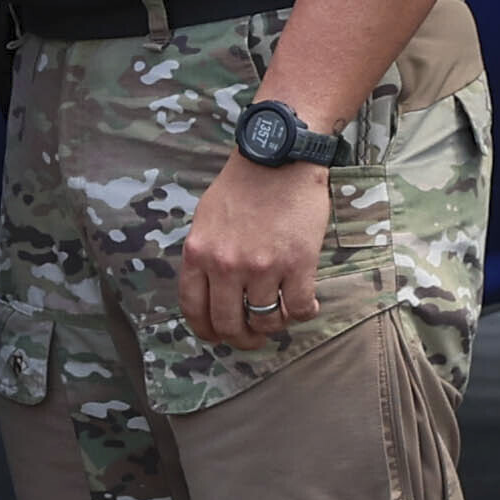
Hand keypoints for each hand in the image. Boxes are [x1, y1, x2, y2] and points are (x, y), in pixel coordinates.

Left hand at [177, 146, 333, 353]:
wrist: (280, 159)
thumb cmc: (242, 186)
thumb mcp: (206, 220)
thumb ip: (204, 256)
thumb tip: (209, 293)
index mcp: (198, 254)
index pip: (194, 310)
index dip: (207, 331)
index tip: (219, 336)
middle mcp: (225, 265)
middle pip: (229, 325)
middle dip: (242, 340)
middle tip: (254, 338)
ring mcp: (262, 267)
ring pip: (266, 322)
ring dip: (274, 325)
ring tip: (280, 314)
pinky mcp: (297, 264)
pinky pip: (298, 309)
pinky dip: (302, 314)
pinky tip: (305, 305)